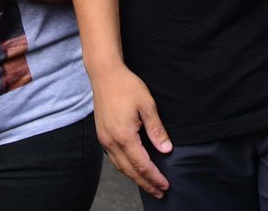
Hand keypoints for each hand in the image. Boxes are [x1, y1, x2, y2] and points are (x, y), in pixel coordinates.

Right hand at [90, 64, 170, 198]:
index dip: (154, 177)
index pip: (142, 165)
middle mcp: (111, 142)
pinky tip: (133, 168)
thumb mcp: (147, 105)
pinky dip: (125, 167)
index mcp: (124, 136)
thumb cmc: (126, 86)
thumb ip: (156, 130)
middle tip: (159, 192)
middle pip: (130, 171)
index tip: (165, 185)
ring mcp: (104, 140)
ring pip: (120, 167)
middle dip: (145, 184)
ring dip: (135, 178)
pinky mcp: (102, 135)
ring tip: (148, 185)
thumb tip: (166, 150)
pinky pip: (114, 158)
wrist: (104, 74)